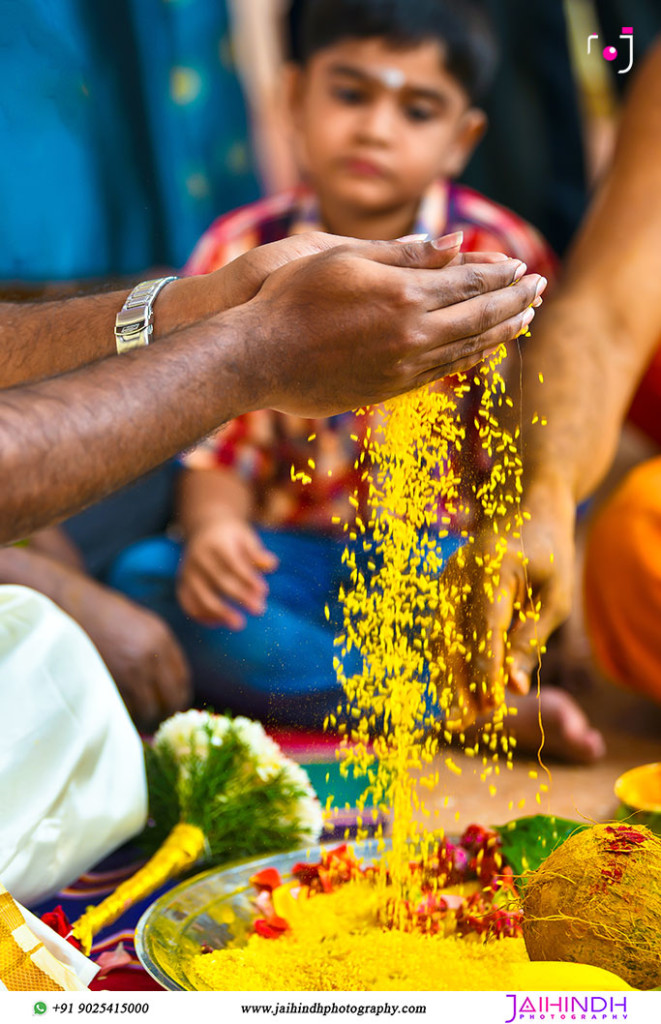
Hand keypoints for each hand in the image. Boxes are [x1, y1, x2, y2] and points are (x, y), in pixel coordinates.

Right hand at [75, 581, 191, 728]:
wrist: (71, 606)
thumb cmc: (107, 615)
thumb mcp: (145, 625)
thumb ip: (163, 652)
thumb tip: (174, 687)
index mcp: (161, 640)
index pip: (182, 682)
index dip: (179, 698)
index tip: (174, 706)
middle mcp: (148, 657)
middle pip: (170, 701)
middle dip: (165, 712)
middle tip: (158, 717)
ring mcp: (125, 672)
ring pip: (148, 710)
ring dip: (145, 717)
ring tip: (139, 716)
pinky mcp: (105, 682)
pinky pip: (124, 709)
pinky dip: (126, 714)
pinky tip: (121, 709)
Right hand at [177, 519, 277, 629]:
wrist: (203, 529)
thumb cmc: (232, 537)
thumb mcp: (246, 537)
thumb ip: (257, 552)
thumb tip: (271, 565)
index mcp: (216, 543)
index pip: (233, 563)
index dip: (248, 578)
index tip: (263, 591)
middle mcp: (198, 558)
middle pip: (219, 581)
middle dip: (240, 597)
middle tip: (260, 610)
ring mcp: (187, 572)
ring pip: (201, 596)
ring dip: (220, 612)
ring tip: (239, 624)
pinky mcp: (182, 584)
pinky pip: (188, 603)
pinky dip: (202, 615)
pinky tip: (218, 623)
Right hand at [234, 233, 545, 415]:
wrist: (256, 357)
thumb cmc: (290, 297)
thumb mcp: (342, 256)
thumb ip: (403, 252)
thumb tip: (454, 241)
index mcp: (404, 295)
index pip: (467, 280)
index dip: (498, 272)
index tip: (520, 265)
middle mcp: (412, 334)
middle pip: (480, 316)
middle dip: (513, 300)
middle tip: (538, 290)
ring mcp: (402, 367)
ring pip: (467, 349)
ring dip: (500, 332)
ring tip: (522, 320)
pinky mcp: (388, 390)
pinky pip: (442, 372)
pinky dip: (469, 358)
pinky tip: (481, 350)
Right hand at [440, 476, 575, 718]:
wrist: (526, 506)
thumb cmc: (549, 552)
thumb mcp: (556, 595)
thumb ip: (531, 638)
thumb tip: (513, 686)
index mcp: (493, 566)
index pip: (486, 626)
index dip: (486, 669)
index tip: (491, 704)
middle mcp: (461, 571)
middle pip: (453, 636)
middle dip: (460, 682)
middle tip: (468, 722)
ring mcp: (447, 578)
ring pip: (441, 637)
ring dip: (449, 677)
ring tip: (458, 715)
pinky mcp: (444, 589)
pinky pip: (442, 630)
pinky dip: (448, 661)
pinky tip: (454, 689)